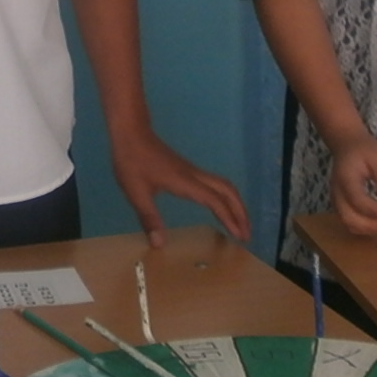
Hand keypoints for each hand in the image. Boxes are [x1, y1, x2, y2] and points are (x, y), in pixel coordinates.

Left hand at [109, 131, 250, 244]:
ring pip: (224, 185)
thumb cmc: (132, 161)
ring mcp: (192, 171)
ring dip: (235, 204)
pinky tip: (219, 209)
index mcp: (185, 182)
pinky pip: (215, 184)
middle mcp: (194, 176)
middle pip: (228, 190)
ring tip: (239, 224)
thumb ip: (148, 218)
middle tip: (246, 234)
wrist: (131, 133)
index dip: (229, 218)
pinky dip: (225, 198)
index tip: (239, 236)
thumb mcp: (135, 192)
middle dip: (241, 212)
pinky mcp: (188, 170)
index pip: (215, 201)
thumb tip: (159, 244)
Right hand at [324, 130, 376, 236]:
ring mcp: (336, 199)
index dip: (375, 211)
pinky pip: (348, 221)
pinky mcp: (339, 204)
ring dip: (367, 229)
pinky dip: (362, 227)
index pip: (358, 201)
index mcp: (346, 178)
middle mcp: (337, 192)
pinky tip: (376, 221)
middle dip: (371, 225)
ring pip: (347, 223)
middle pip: (348, 218)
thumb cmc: (365, 150)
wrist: (347, 144)